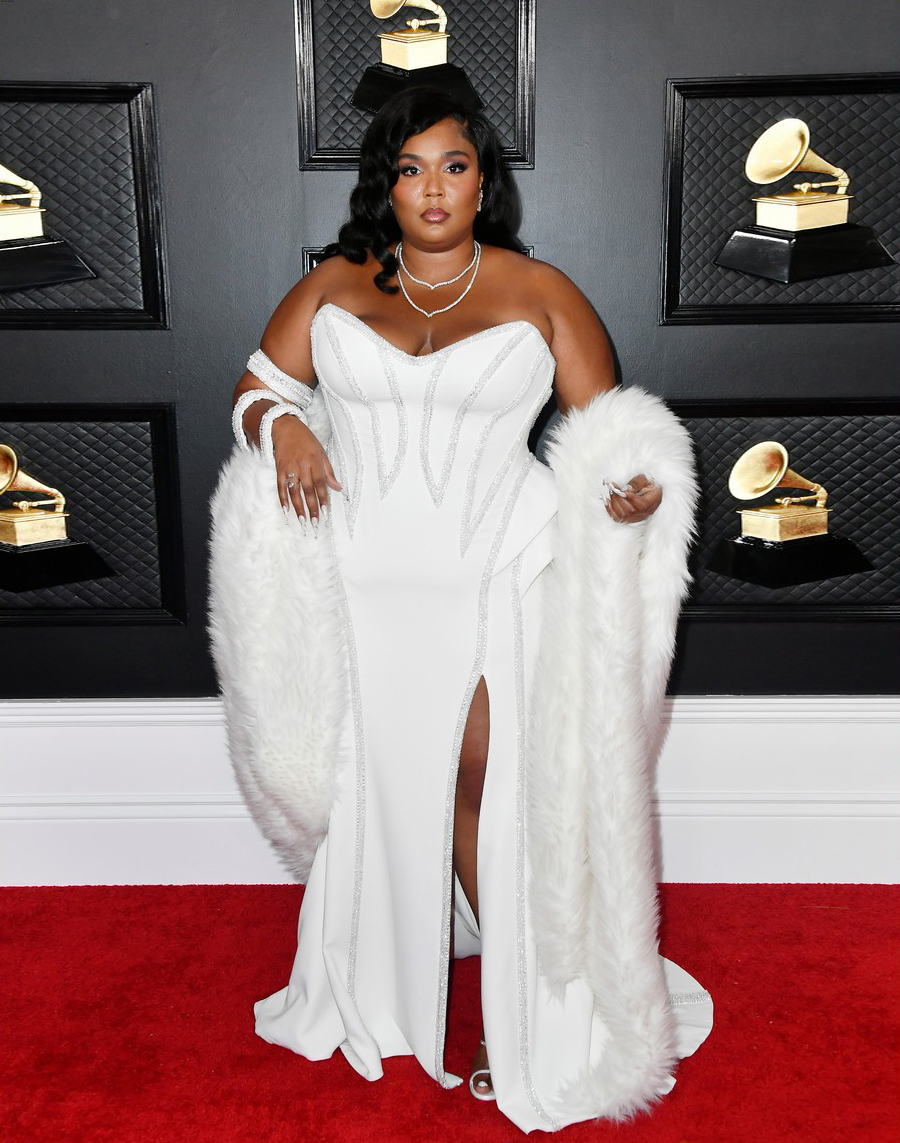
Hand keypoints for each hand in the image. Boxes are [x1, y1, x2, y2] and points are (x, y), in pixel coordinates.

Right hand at [273, 415, 341, 531]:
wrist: (285, 428)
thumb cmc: (306, 441)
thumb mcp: (321, 452)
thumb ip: (328, 471)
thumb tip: (338, 488)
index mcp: (314, 460)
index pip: (320, 482)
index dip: (323, 497)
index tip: (325, 511)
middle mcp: (302, 465)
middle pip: (307, 489)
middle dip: (312, 507)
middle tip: (315, 522)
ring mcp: (289, 467)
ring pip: (294, 490)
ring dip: (298, 507)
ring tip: (303, 520)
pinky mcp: (278, 469)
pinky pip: (280, 486)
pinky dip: (283, 498)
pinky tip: (286, 510)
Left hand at [604, 473, 661, 523]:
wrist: (647, 490)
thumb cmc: (646, 484)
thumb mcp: (645, 478)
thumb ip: (637, 483)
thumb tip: (626, 489)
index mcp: (653, 502)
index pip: (642, 505)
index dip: (631, 498)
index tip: (622, 490)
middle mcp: (646, 513)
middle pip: (630, 511)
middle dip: (619, 498)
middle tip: (613, 487)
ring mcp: (637, 517)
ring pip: (622, 515)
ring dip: (614, 502)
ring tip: (611, 490)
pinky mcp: (628, 519)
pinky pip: (617, 518)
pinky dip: (610, 510)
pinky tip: (606, 501)